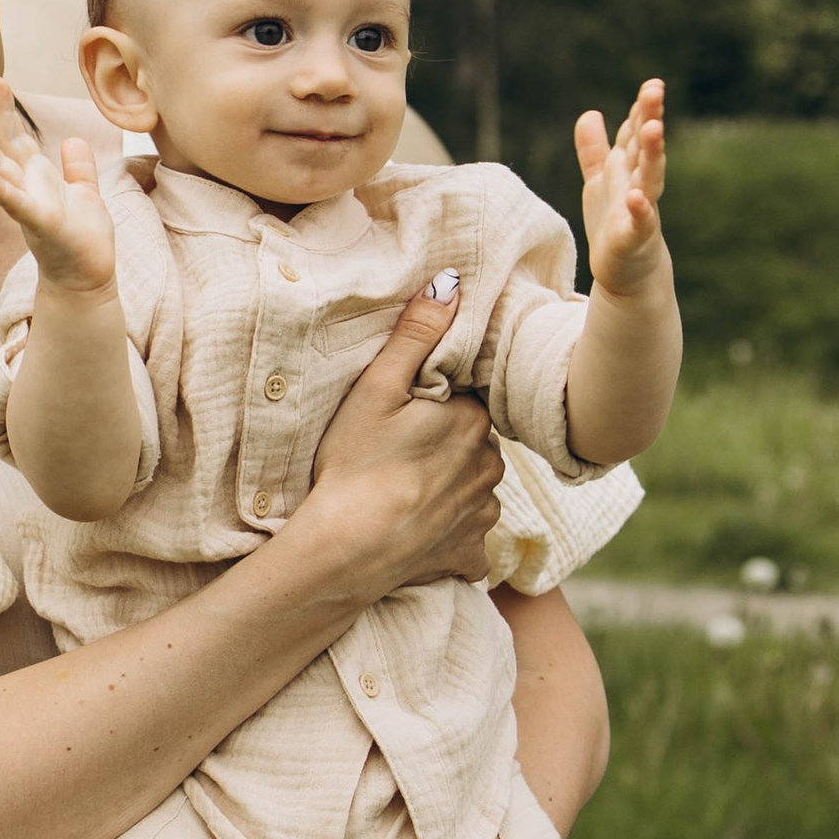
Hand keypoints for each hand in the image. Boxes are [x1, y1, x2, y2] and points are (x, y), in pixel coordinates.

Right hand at [0, 77, 115, 299]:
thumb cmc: (83, 240)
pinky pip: (17, 204)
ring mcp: (30, 205)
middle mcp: (27, 188)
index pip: (18, 137)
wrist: (87, 279)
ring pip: (2, 169)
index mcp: (38, 178)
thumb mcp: (85, 195)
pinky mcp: (42, 224)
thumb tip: (73, 139)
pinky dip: (0, 190)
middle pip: (6, 144)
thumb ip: (78, 168)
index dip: (7, 109)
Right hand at [301, 286, 502, 592]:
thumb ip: (417, 334)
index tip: (406, 418)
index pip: (466, 402)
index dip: (436, 406)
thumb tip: (452, 283)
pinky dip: (448, 534)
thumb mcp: (377, 388)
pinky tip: (416, 532)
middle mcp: (491, 466)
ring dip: (449, 489)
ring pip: (473, 488)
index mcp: (473, 421)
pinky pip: (467, 538)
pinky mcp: (470, 555)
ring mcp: (482, 514)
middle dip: (446, 446)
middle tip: (398, 454)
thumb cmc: (356, 464)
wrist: (347, 551)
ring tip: (402, 492)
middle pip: (473, 444)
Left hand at [575, 78, 667, 298]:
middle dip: (650, 118)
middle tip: (656, 91)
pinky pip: (640, 221)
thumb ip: (594, 150)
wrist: (627, 272)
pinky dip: (640, 210)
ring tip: (653, 129)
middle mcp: (638, 184)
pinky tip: (637, 197)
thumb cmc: (615, 223)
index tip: (653, 84)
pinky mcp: (635, 237)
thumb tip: (590, 113)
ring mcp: (640, 210)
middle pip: (645, 147)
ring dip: (652, 154)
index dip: (643, 109)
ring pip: (649, 177)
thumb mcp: (600, 181)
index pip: (636, 133)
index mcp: (629, 169)